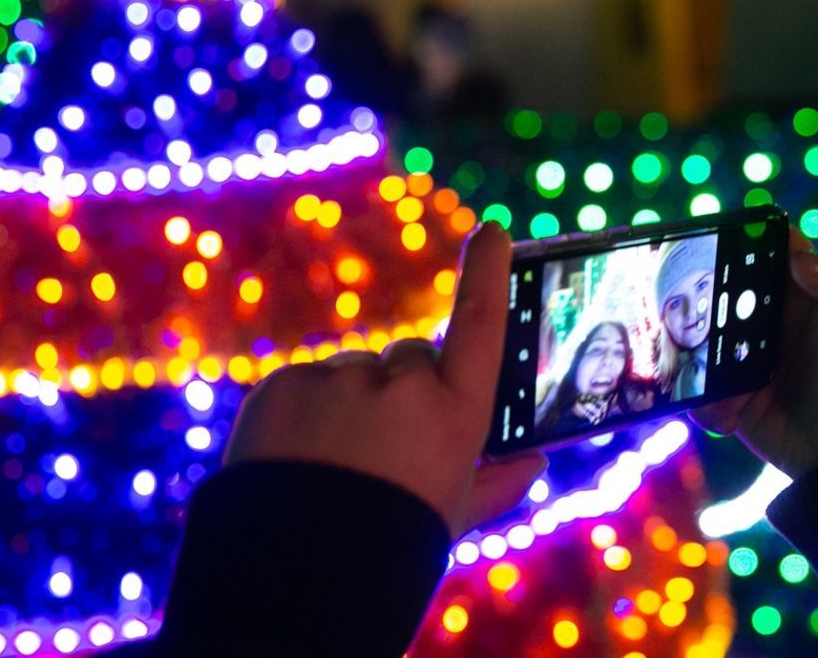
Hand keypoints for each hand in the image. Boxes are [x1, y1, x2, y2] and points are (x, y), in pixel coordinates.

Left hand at [224, 222, 545, 536]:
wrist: (292, 586)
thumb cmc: (391, 548)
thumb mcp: (449, 516)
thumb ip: (495, 483)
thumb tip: (535, 461)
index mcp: (455, 415)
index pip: (480, 323)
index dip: (487, 273)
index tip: (491, 230)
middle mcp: (403, 387)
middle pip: (410, 360)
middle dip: (402, 391)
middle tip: (383, 451)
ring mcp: (339, 382)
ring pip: (354, 375)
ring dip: (348, 404)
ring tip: (334, 466)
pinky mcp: (283, 386)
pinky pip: (305, 385)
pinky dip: (304, 414)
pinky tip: (298, 458)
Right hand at [691, 226, 817, 477]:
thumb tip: (798, 258)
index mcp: (806, 291)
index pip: (770, 248)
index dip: (746, 237)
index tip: (722, 239)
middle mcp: (770, 317)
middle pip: (722, 286)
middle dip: (702, 291)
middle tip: (688, 305)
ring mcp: (745, 356)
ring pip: (700, 335)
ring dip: (693, 347)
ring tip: (703, 367)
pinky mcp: (729, 394)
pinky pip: (697, 384)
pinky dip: (702, 396)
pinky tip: (729, 413)